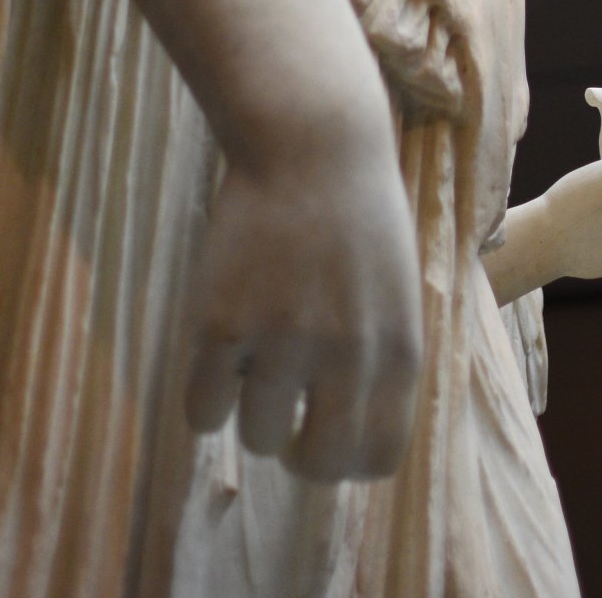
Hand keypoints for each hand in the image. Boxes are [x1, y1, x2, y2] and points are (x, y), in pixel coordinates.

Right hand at [184, 105, 422, 482]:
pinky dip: (205, 395)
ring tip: (254, 352)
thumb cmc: (357, 211)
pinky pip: (203, 411)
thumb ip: (379, 364)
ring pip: (257, 438)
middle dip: (296, 450)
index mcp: (398, 349)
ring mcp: (283, 340)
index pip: (378, 456)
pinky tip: (218, 348)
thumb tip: (351, 445)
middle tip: (283, 411)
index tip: (325, 430)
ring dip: (250, 409)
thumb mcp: (396, 291)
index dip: (346, 456)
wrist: (309, 137)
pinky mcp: (224, 322)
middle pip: (317, 464)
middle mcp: (347, 354)